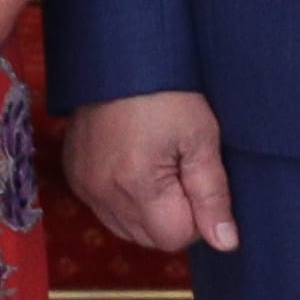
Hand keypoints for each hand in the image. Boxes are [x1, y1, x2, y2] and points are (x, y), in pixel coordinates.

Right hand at [66, 88, 239, 256]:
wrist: (123, 56)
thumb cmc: (169, 92)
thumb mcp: (202, 140)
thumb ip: (213, 196)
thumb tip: (225, 243)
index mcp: (137, 184)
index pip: (175, 238)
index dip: (196, 216)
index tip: (196, 179)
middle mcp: (102, 192)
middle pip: (149, 239)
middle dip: (173, 216)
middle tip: (180, 169)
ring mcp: (84, 185)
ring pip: (126, 229)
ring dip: (148, 211)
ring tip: (157, 165)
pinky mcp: (74, 176)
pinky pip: (104, 209)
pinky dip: (124, 199)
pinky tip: (135, 165)